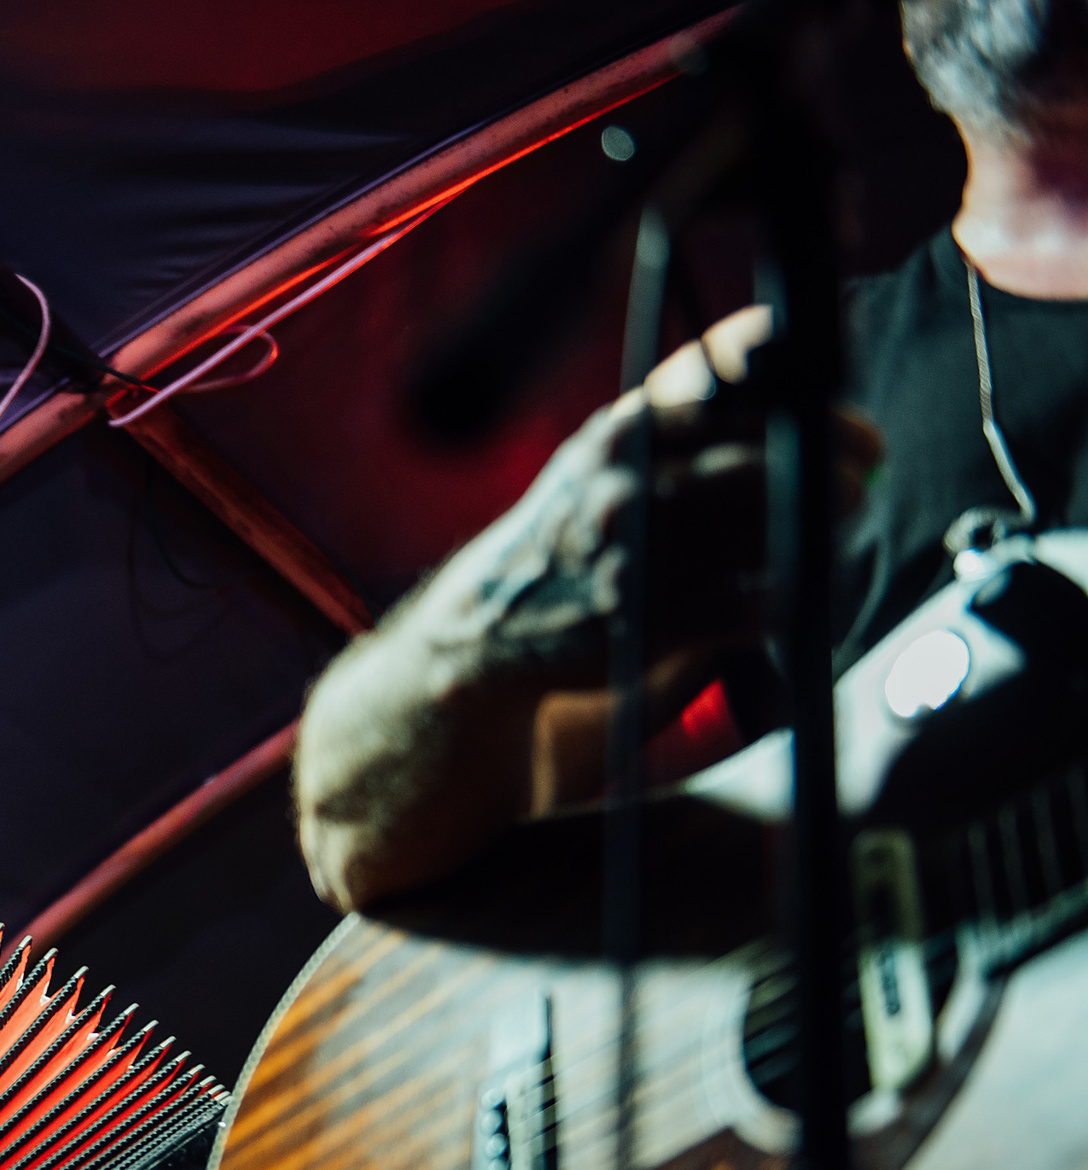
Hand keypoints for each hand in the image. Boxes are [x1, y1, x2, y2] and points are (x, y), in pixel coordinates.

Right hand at [436, 307, 882, 688]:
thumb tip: (788, 362)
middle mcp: (623, 481)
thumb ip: (680, 407)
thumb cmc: (570, 528)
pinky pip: (749, 601)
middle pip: (761, 454)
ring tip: (843, 516)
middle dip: (834, 456)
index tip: (839, 396)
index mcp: (621, 430)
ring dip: (822, 520)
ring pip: (764, 524)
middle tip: (867, 462)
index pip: (726, 376)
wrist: (488, 622)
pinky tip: (799, 585)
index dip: (800, 376)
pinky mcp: (644, 619)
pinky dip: (788, 592)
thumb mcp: (604, 451)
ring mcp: (631, 551)